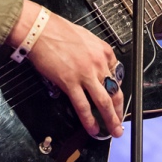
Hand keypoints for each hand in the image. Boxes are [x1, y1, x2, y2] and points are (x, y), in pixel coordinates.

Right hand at [8, 0, 123, 138]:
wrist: (41, 29)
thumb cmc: (58, 30)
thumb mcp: (85, 38)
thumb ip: (93, 53)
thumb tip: (93, 68)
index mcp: (103, 50)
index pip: (117, 75)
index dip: (117, 90)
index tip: (116, 99)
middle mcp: (98, 63)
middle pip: (115, 91)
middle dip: (120, 109)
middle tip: (121, 122)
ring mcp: (85, 74)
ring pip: (104, 102)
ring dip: (111, 119)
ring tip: (114, 131)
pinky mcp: (70, 83)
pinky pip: (83, 106)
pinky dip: (89, 120)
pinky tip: (92, 129)